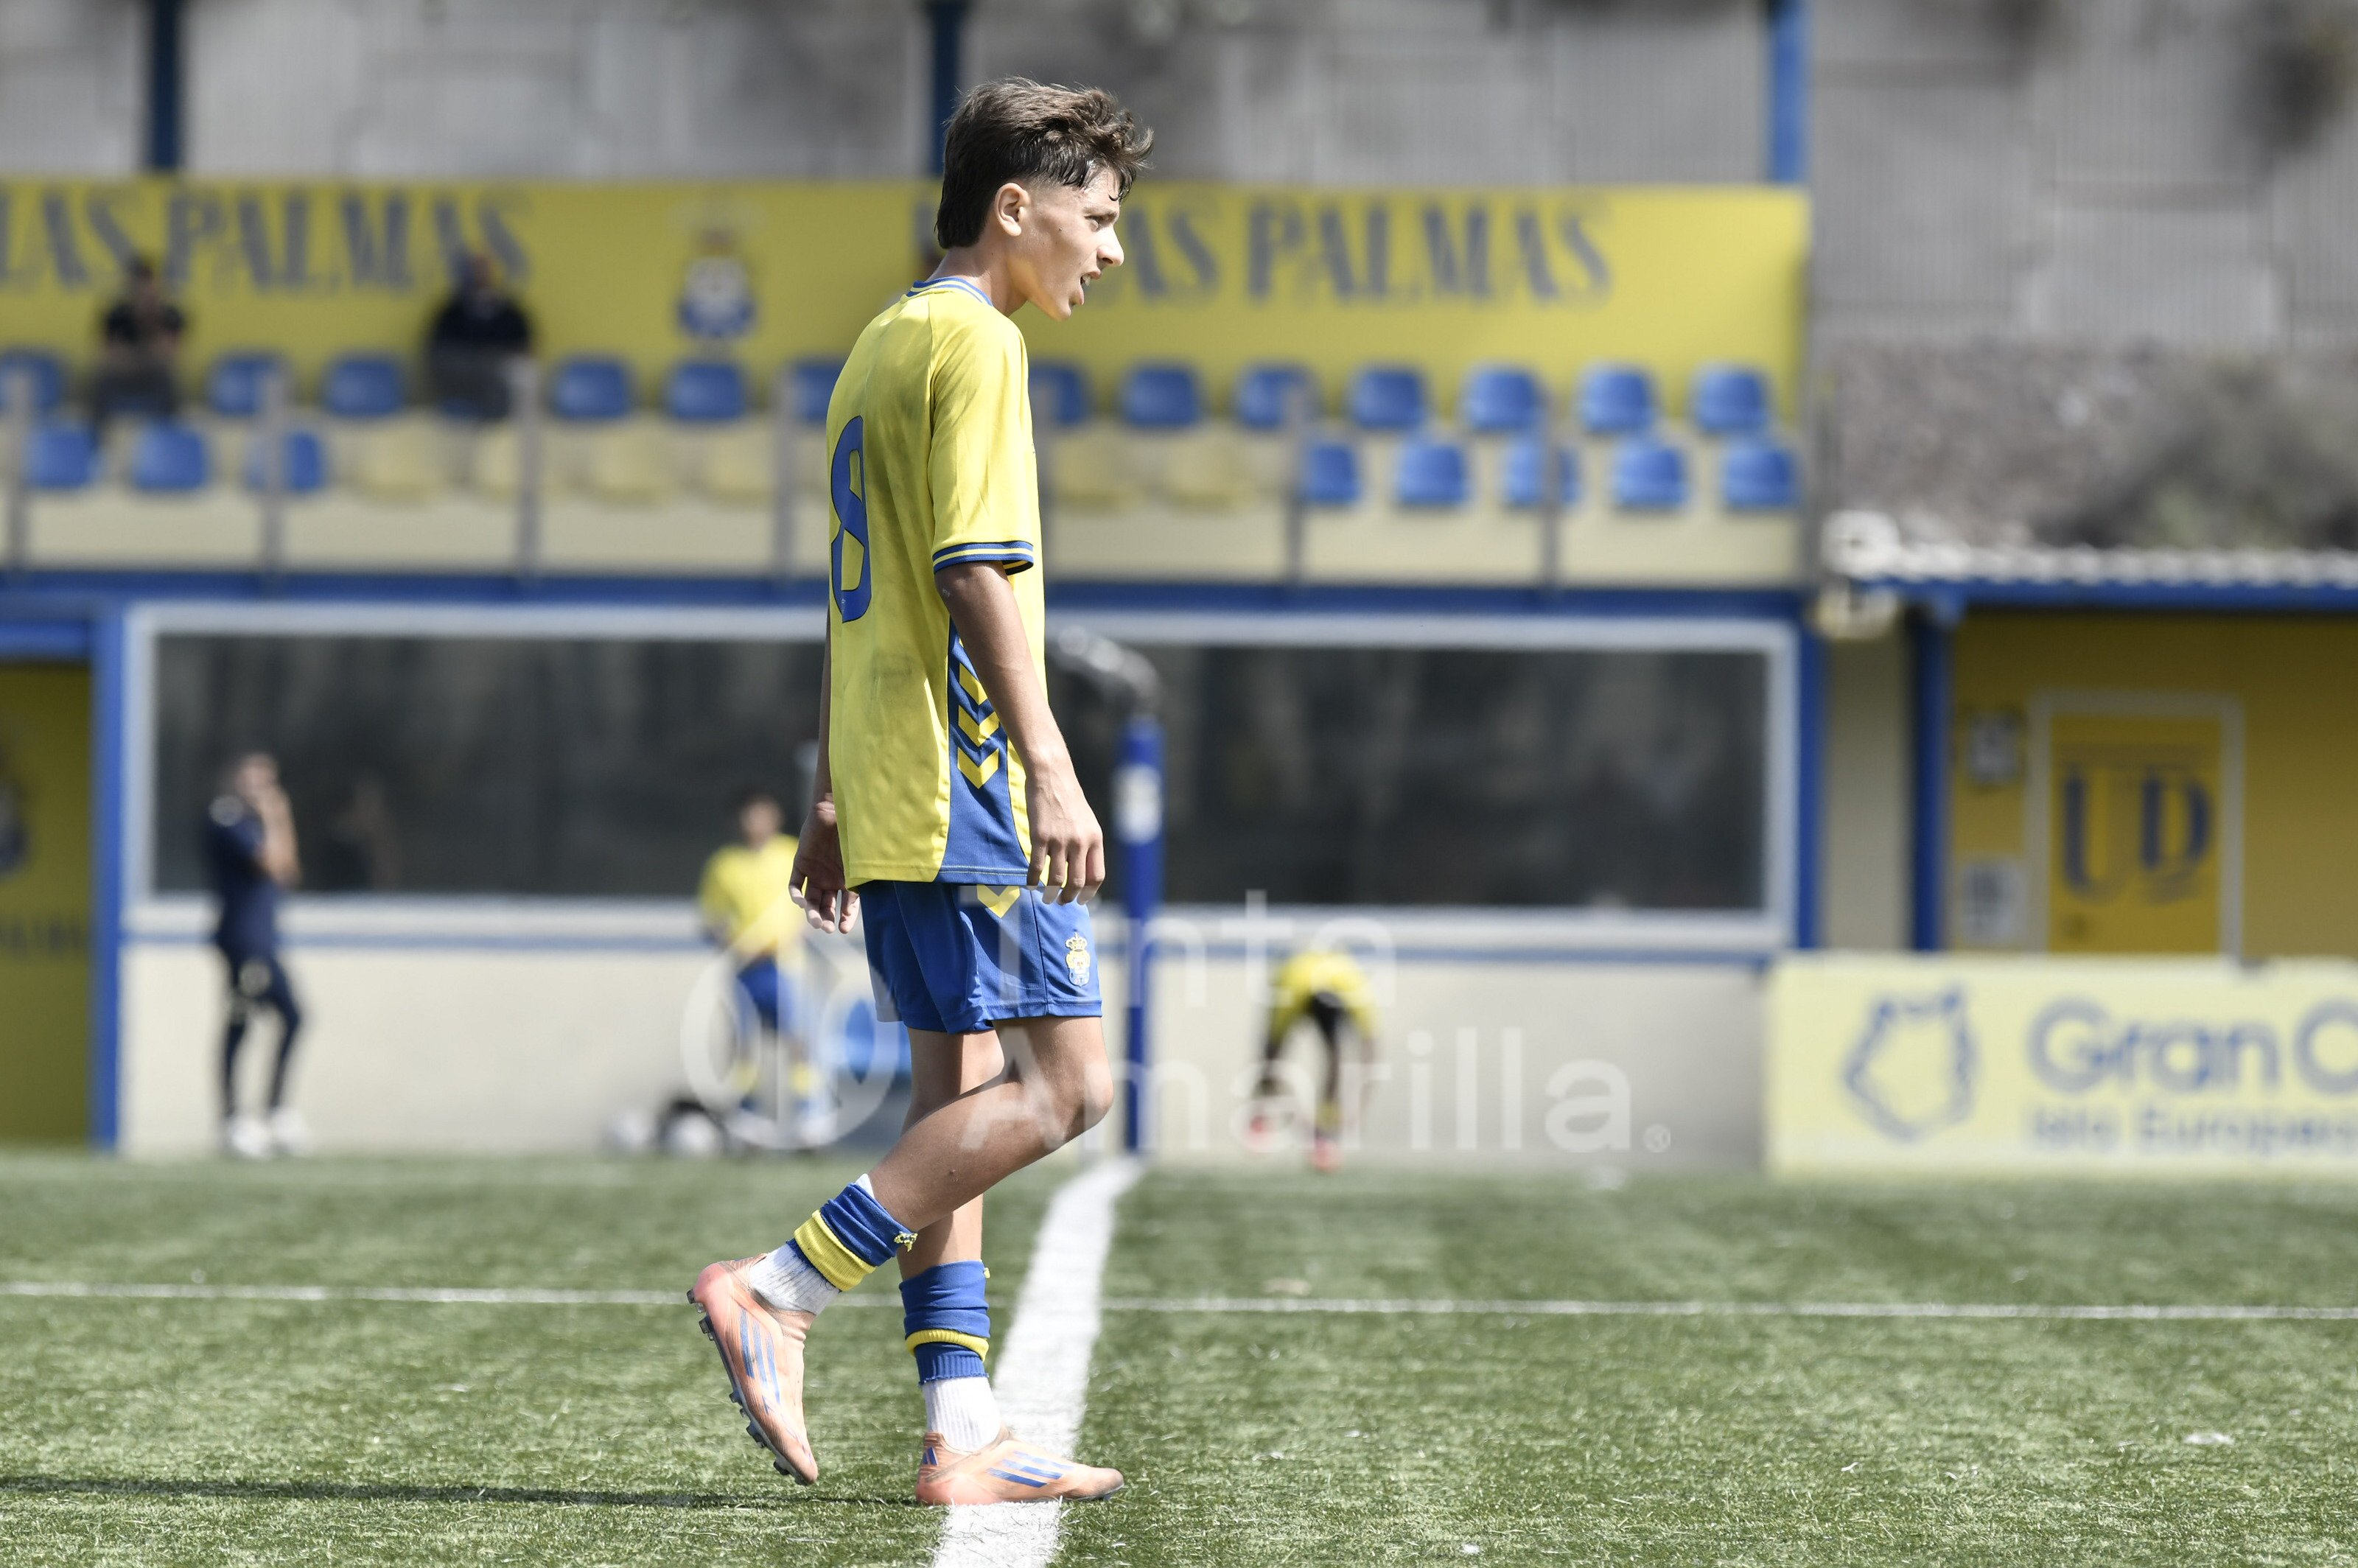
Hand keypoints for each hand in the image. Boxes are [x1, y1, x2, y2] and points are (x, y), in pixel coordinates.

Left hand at [789, 797, 858, 933]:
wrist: (834, 808)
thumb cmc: (855, 830)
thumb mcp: (865, 855)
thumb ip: (870, 872)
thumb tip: (886, 886)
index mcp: (848, 879)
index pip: (847, 905)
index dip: (846, 918)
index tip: (844, 929)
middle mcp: (830, 879)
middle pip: (827, 907)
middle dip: (827, 920)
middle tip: (827, 928)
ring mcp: (814, 872)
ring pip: (810, 900)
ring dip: (812, 913)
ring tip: (815, 921)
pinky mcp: (800, 863)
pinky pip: (794, 884)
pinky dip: (796, 895)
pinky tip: (801, 902)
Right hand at [1025, 756, 1104, 904]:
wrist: (1052, 776)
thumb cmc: (1068, 798)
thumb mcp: (1086, 821)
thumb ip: (1086, 844)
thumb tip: (1081, 870)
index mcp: (1095, 839)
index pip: (1097, 875)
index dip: (1089, 893)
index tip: (1081, 900)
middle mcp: (1080, 842)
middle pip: (1077, 881)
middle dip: (1069, 897)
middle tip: (1062, 902)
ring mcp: (1060, 840)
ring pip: (1057, 879)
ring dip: (1051, 894)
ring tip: (1047, 898)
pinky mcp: (1040, 837)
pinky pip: (1036, 867)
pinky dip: (1033, 881)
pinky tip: (1030, 886)